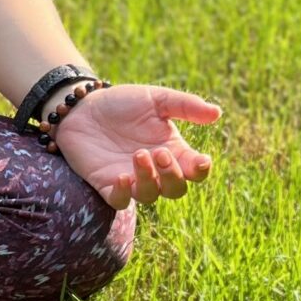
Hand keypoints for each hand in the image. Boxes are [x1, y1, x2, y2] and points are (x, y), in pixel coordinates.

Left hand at [44, 84, 221, 210]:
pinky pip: (120, 202)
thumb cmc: (123, 103)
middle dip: (172, 175)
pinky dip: (123, 194)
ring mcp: (131, 179)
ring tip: (138, 155)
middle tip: (159, 152)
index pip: (195, 170)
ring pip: (150, 196)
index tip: (202, 160)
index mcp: (172, 150)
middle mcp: (155, 170)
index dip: (202, 170)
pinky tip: (122, 177)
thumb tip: (217, 113)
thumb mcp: (156, 99)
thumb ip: (185, 106)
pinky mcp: (107, 184)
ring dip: (148, 180)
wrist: (83, 107)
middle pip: (176, 189)